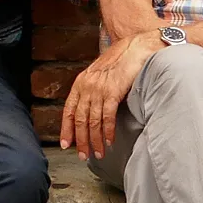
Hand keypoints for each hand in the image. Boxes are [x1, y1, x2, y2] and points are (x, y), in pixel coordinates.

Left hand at [60, 30, 162, 159]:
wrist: (136, 48)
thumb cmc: (120, 61)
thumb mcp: (99, 74)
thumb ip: (93, 90)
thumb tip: (91, 110)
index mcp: (80, 83)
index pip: (68, 111)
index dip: (66, 129)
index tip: (66, 144)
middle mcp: (87, 87)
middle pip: (79, 120)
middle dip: (81, 140)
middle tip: (83, 155)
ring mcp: (99, 89)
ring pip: (93, 122)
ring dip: (95, 140)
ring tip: (98, 153)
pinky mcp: (113, 92)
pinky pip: (107, 117)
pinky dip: (107, 131)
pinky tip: (109, 141)